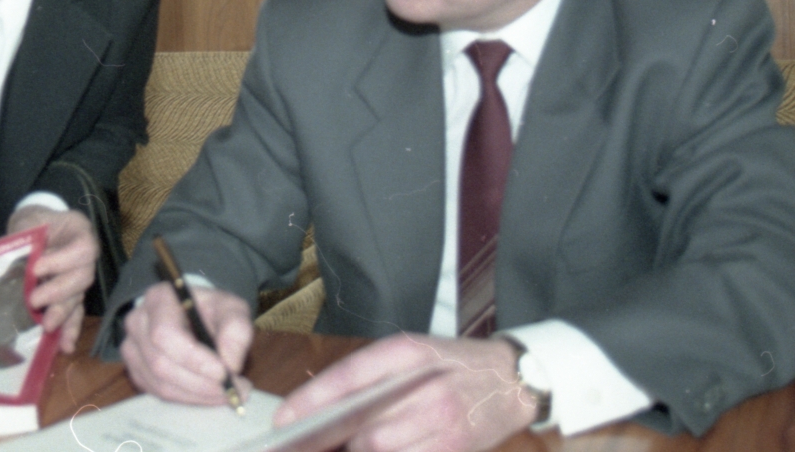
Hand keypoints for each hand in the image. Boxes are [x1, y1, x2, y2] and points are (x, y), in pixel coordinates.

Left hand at [6, 205, 97, 352]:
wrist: (32, 227)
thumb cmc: (31, 222)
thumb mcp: (28, 222)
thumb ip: (26, 240)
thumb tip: (18, 265)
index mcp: (80, 231)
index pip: (84, 248)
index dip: (62, 261)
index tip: (37, 267)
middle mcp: (85, 257)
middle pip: (83, 277)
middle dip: (59, 291)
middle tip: (34, 299)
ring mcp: (79, 277)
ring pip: (78, 298)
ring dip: (63, 314)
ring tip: (47, 325)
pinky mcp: (70, 296)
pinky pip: (74, 314)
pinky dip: (69, 330)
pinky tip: (64, 346)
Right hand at [121, 282, 254, 405]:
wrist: (197, 317)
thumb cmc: (212, 311)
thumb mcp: (232, 309)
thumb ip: (237, 329)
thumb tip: (230, 363)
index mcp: (159, 299)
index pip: (165, 334)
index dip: (193, 359)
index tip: (223, 373)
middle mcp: (138, 323)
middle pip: (161, 364)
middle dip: (200, 383)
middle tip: (233, 389)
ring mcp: (133, 349)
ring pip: (160, 384)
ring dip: (198, 394)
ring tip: (228, 392)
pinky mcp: (137, 371)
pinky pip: (159, 393)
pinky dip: (188, 398)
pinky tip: (209, 393)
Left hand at [273, 335, 536, 451]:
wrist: (511, 380)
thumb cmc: (451, 365)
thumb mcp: (410, 353)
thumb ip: (369, 376)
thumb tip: (320, 412)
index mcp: (408, 353)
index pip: (350, 377)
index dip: (312, 400)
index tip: (283, 419)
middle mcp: (426, 388)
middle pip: (362, 425)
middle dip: (330, 439)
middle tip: (306, 445)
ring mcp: (443, 422)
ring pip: (378, 449)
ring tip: (340, 448)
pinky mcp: (455, 449)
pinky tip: (376, 450)